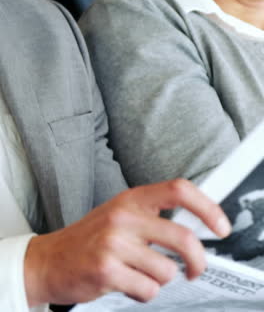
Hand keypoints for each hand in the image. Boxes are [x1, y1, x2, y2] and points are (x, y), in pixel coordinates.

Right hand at [24, 179, 230, 305]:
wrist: (49, 260)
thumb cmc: (90, 238)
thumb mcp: (120, 214)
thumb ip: (153, 215)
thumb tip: (196, 227)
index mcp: (131, 198)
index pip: (179, 190)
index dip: (207, 207)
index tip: (220, 226)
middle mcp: (124, 216)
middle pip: (182, 237)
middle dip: (198, 260)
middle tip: (196, 269)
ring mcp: (114, 242)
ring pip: (167, 271)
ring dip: (160, 280)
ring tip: (139, 274)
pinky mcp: (106, 270)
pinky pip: (148, 290)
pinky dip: (143, 293)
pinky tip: (125, 283)